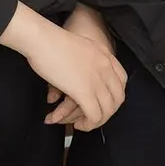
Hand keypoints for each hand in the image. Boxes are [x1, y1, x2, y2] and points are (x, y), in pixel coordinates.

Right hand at [1, 5, 126, 129]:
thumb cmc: (52, 41)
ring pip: (107, 110)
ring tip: (84, 124)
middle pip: (118, 98)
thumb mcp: (80, 46)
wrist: (42, 40)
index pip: (122, 81)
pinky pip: (94, 116)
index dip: (114, 95)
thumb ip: (88, 58)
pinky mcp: (84, 92)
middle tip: (94, 116)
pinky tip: (78, 125)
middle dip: (108, 112)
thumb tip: (83, 73)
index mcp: (105, 55)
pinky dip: (88, 125)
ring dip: (97, 121)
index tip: (103, 101)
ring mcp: (97, 80)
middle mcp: (106, 68)